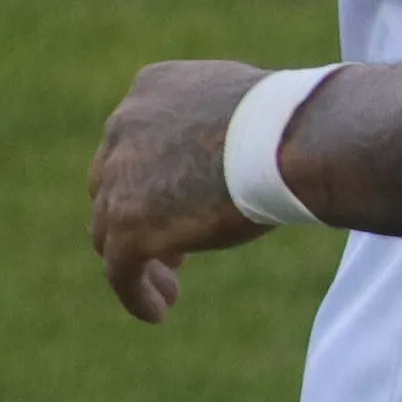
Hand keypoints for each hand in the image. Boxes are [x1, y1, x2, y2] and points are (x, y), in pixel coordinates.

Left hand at [92, 57, 278, 321]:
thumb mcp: (244, 109)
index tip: (179, 204)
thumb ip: (221, 127)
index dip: (152, 178)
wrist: (288, 139)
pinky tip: (157, 312)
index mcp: (150, 90)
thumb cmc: (289, 122)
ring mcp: (119, 178)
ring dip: (137, 262)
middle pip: (114, 186)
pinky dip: (135, 293)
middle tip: (174, 250)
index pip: (135, 142)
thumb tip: (235, 154)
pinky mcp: (128, 226)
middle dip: (141, 217)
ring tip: (170, 289)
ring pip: (111, 233)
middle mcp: (123, 127)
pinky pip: (119, 271)